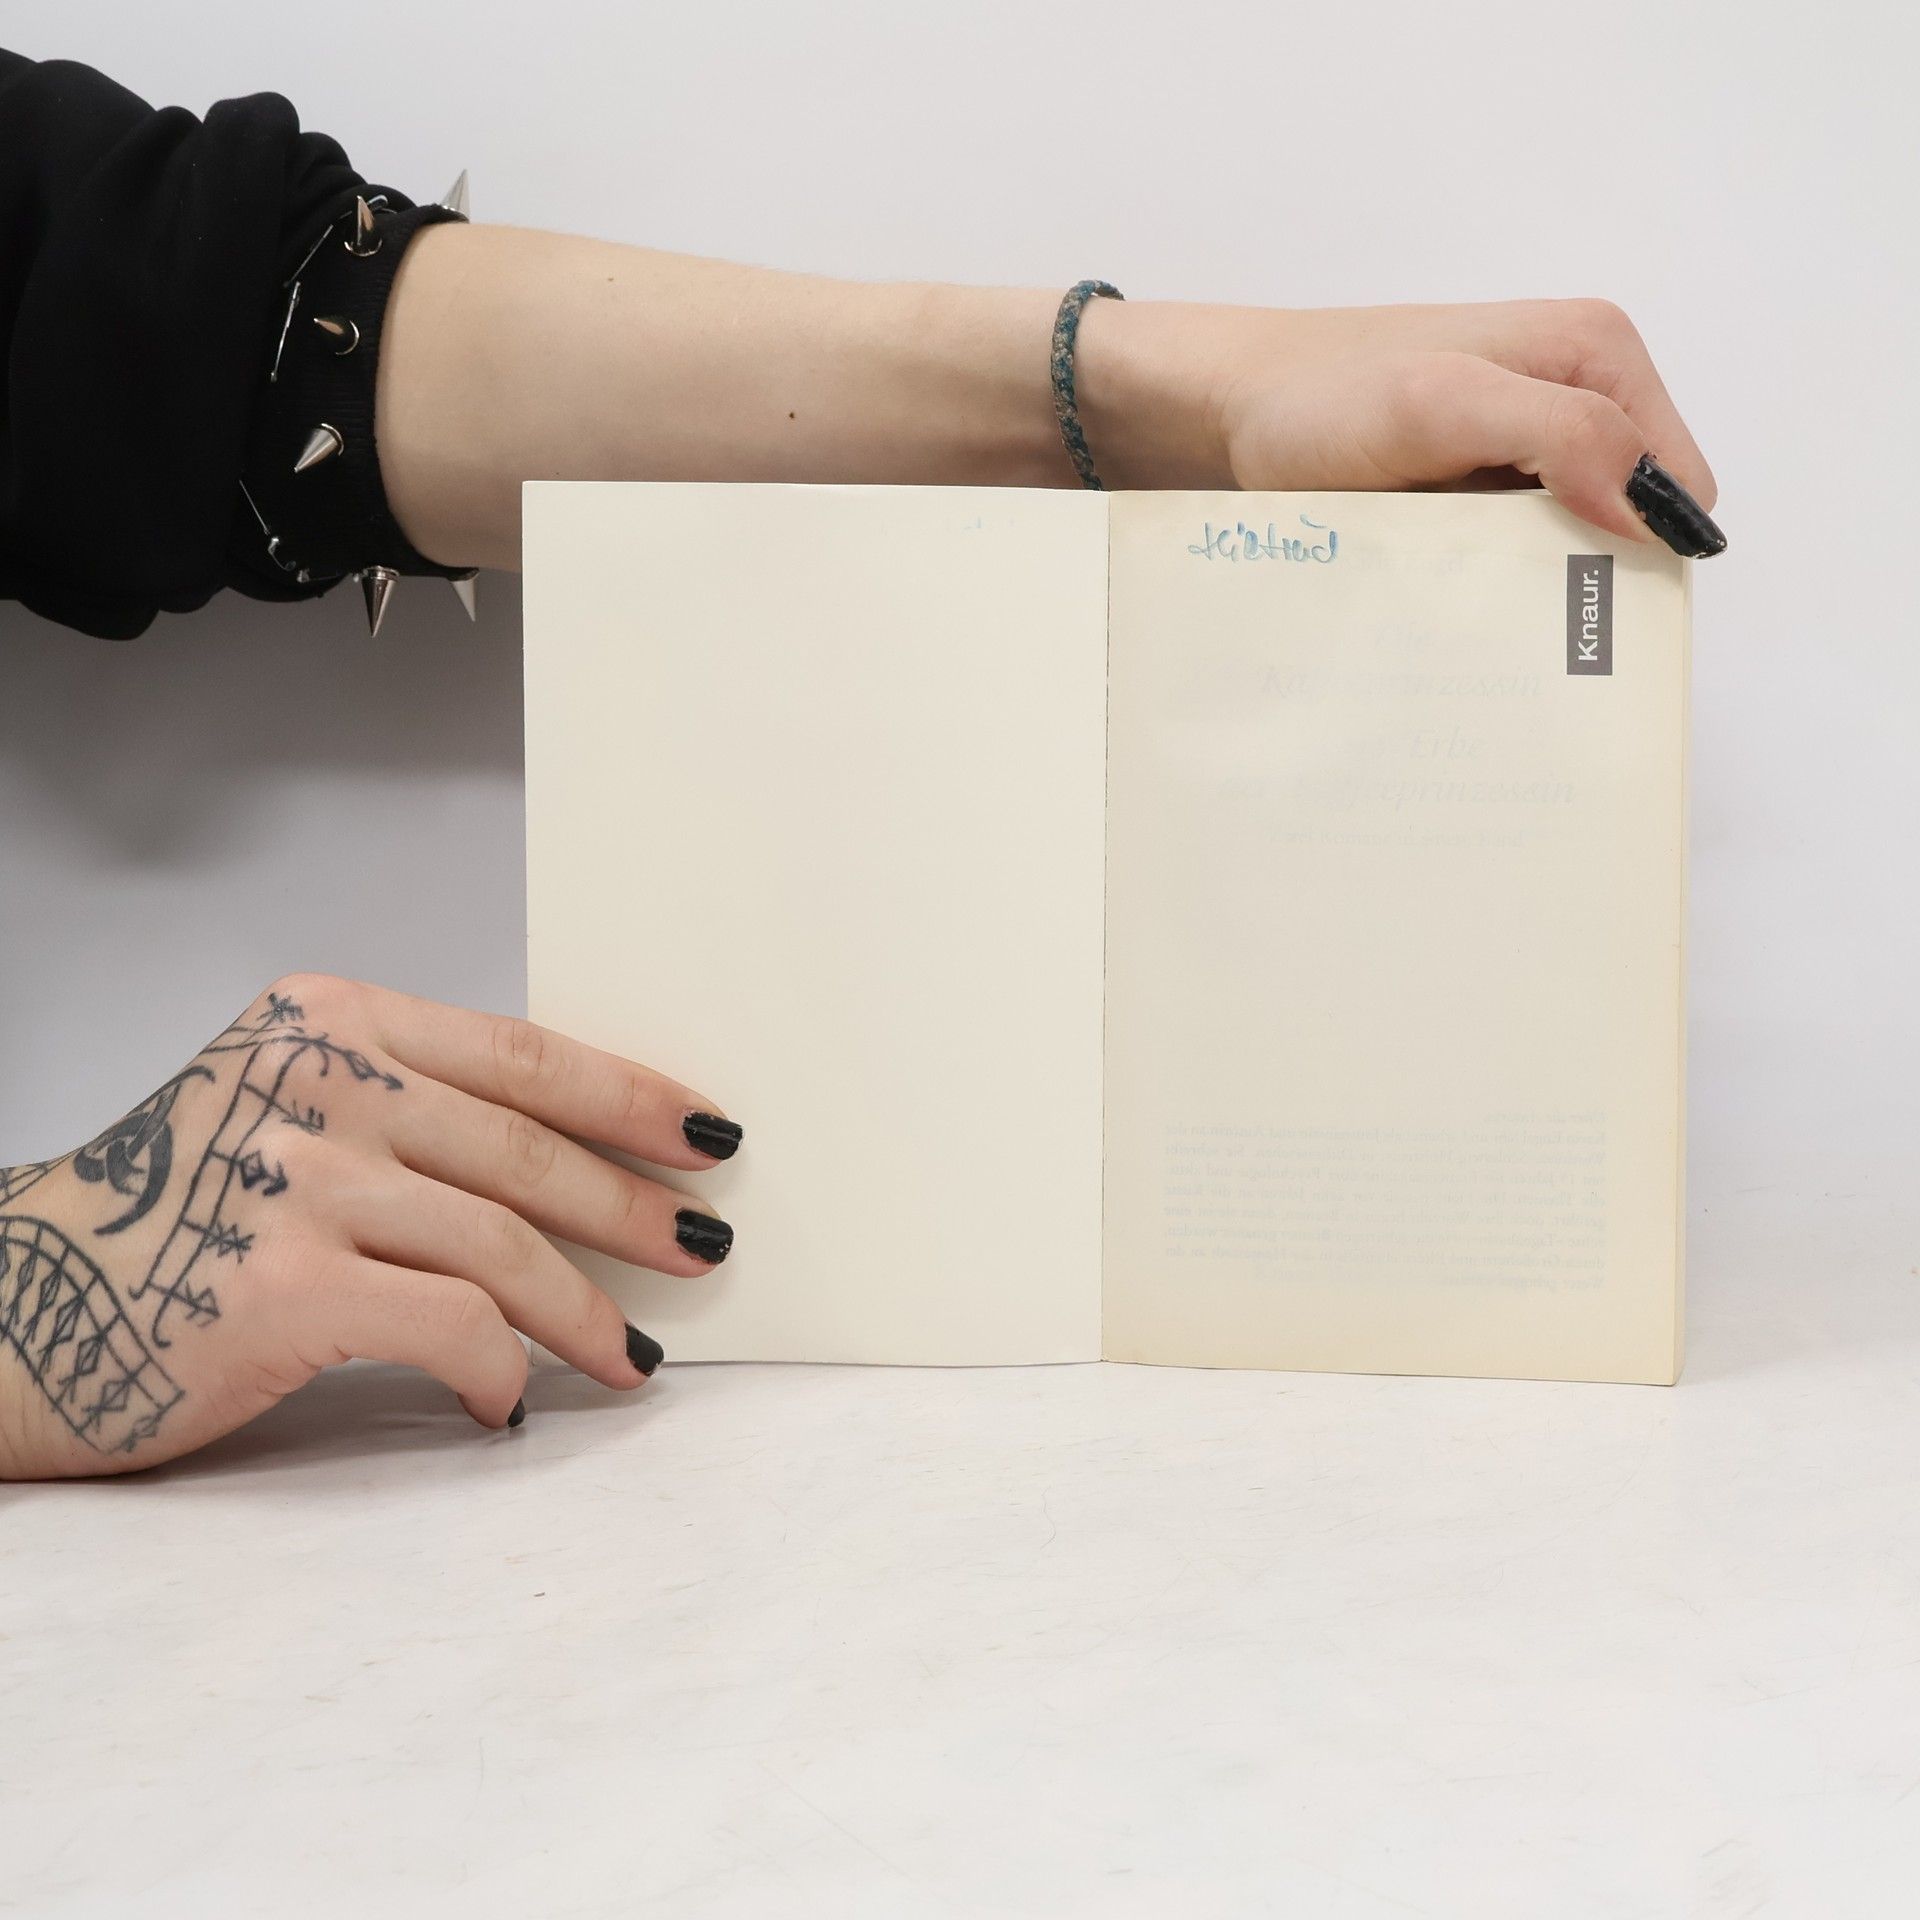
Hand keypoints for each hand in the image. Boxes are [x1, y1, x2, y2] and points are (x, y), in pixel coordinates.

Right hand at [0, 976, 741, 1479]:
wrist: (18, 1305)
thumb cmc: (179, 1219)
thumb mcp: (289, 1116)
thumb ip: (413, 1112)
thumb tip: (584, 1162)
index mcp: (331, 1022)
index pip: (522, 1051)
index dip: (628, 1096)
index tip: (703, 1133)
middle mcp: (315, 1083)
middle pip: (527, 1147)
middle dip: (633, 1205)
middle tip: (701, 1244)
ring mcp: (293, 1181)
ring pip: (503, 1242)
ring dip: (587, 1309)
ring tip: (631, 1351)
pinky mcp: (278, 1286)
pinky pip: (450, 1324)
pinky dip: (502, 1367)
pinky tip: (512, 1398)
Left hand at [1077, 295, 1721, 552]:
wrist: (1231, 405)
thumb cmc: (1322, 397)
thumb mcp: (1443, 403)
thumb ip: (1559, 434)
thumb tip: (1654, 507)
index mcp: (1601, 356)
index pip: (1677, 490)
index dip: (1638, 554)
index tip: (1571, 612)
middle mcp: (1579, 392)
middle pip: (1629, 521)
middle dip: (1586, 576)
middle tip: (1512, 620)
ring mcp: (1528, 440)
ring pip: (1571, 542)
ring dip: (1534, 586)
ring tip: (1475, 611)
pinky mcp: (1481, 479)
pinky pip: (1516, 546)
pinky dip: (1492, 579)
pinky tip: (1449, 597)